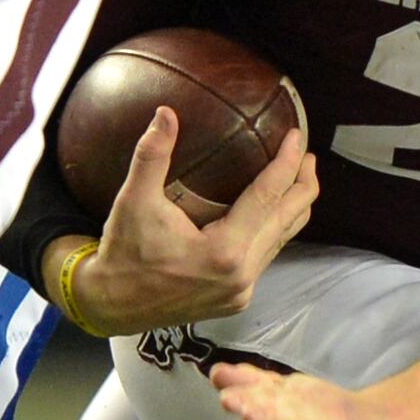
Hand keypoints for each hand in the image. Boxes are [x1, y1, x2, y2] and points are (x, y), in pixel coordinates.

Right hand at [63, 111, 313, 336]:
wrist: (112, 306)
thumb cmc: (123, 253)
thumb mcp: (134, 202)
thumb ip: (152, 155)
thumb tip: (166, 113)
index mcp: (224, 252)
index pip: (268, 197)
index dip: (286, 163)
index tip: (297, 136)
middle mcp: (242, 274)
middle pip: (288, 220)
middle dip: (302, 184)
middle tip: (308, 153)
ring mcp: (242, 291)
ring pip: (282, 240)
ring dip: (292, 207)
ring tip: (298, 176)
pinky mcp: (237, 298)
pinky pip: (267, 256)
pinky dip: (274, 229)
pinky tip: (272, 211)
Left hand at [208, 363, 406, 419]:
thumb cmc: (335, 415)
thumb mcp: (298, 395)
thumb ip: (258, 386)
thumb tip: (216, 374)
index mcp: (301, 399)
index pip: (270, 389)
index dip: (244, 386)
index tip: (218, 380)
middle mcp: (317, 418)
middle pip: (287, 411)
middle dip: (261, 408)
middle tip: (231, 404)